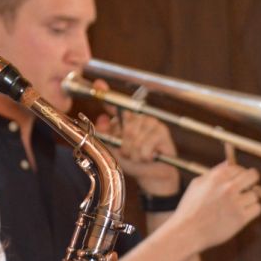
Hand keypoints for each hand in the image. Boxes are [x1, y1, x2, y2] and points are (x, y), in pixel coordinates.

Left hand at [93, 80, 179, 195]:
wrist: (152, 176)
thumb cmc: (134, 162)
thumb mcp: (115, 150)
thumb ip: (107, 136)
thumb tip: (101, 118)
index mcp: (126, 119)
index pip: (115, 104)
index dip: (106, 93)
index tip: (98, 84)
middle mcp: (139, 117)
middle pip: (125, 128)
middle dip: (125, 147)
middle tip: (130, 153)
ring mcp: (152, 123)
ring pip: (134, 140)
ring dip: (134, 154)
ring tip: (141, 156)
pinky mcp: (162, 132)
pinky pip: (144, 148)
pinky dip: (144, 157)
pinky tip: (150, 157)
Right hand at [174, 161, 260, 251]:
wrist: (187, 231)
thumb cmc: (190, 208)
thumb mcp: (196, 185)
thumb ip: (214, 172)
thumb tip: (228, 162)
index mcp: (217, 177)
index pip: (238, 168)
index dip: (240, 174)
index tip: (239, 180)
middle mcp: (228, 187)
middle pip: (252, 176)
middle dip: (252, 180)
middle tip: (248, 187)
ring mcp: (235, 203)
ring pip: (254, 195)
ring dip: (248, 200)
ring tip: (237, 206)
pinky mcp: (241, 218)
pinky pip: (257, 209)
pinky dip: (252, 211)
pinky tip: (242, 213)